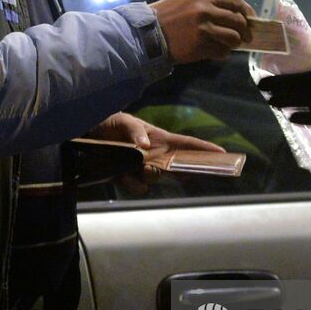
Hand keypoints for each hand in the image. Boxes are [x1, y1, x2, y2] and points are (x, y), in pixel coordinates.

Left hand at [88, 112, 224, 194]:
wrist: (87, 134)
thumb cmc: (109, 122)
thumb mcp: (122, 121)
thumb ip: (134, 130)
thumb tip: (145, 145)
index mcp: (160, 139)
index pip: (187, 145)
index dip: (205, 150)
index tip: (224, 155)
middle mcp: (155, 155)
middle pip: (177, 167)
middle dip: (180, 172)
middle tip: (174, 171)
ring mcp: (142, 168)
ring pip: (156, 180)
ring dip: (148, 176)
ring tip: (134, 166)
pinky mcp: (128, 178)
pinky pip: (138, 188)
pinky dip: (132, 184)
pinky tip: (121, 175)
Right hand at [150, 0, 253, 63]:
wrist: (147, 34)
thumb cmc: (166, 15)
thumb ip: (208, 2)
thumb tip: (231, 11)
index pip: (235, 1)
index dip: (246, 11)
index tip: (250, 19)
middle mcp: (205, 10)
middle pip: (238, 20)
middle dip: (244, 31)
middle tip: (243, 37)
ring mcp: (203, 30)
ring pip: (233, 38)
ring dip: (233, 43)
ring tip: (227, 45)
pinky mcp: (200, 47)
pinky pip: (222, 52)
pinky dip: (222, 54)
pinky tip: (216, 52)